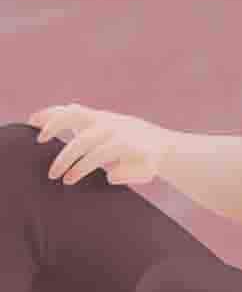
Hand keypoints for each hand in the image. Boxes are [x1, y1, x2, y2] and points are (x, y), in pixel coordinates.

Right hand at [26, 103, 175, 185]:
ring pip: (75, 115)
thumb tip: (110, 174)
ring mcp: (103, 118)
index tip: (68, 181)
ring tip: (38, 139)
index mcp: (124, 142)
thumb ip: (129, 174)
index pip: (99, 153)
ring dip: (54, 125)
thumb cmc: (146, 162)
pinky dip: (52, 114)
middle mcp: (112, 127)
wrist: (157, 143)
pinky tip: (33, 120)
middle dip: (66, 157)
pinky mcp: (94, 115)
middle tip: (53, 175)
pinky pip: (71, 111)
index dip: (81, 167)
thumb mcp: (144, 171)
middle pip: (84, 138)